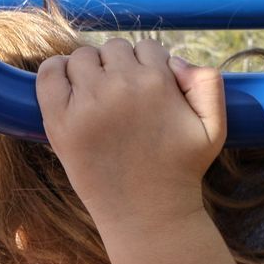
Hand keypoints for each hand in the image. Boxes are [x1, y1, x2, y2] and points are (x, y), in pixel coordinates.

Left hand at [36, 38, 225, 237]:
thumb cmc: (181, 172)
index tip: (146, 93)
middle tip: (122, 100)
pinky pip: (49, 73)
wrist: (147, 215)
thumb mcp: (214, 128)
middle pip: (114, 49)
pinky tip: (67, 86)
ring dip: (89, 70)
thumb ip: (208, 83)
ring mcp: (88, 103)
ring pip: (82, 57)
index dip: (148, 67)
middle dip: (119, 68)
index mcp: (158, 82)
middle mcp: (121, 87)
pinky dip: (56, 71)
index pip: (147, 48)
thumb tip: (174, 60)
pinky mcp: (61, 122)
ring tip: (97, 98)